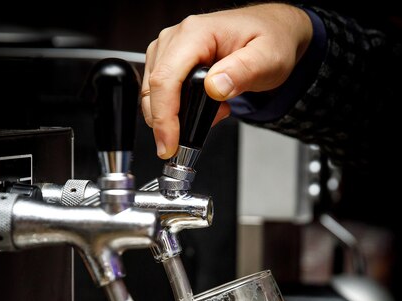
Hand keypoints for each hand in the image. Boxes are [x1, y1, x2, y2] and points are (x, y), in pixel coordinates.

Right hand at [142, 3, 312, 157]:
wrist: (271, 32)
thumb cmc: (269, 41)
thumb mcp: (267, 58)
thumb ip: (243, 71)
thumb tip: (215, 87)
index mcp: (195, 33)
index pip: (166, 79)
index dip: (164, 118)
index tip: (170, 145)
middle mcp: (176, 38)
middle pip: (154, 90)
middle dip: (167, 124)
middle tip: (197, 137)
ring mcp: (169, 49)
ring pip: (153, 95)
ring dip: (175, 117)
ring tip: (213, 112)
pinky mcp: (169, 62)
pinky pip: (160, 94)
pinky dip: (176, 111)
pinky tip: (204, 108)